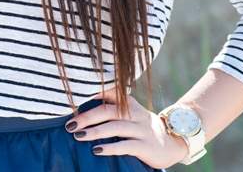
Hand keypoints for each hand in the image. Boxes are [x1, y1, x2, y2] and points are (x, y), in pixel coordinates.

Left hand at [64, 89, 189, 169]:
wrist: (172, 143)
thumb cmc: (141, 127)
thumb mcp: (129, 112)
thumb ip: (111, 107)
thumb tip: (80, 107)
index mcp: (128, 102)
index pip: (108, 92)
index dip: (91, 93)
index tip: (73, 98)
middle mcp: (135, 113)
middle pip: (108, 111)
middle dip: (87, 117)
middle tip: (70, 124)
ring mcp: (141, 129)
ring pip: (115, 127)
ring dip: (95, 132)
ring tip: (78, 136)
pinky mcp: (146, 145)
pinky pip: (125, 145)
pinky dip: (110, 147)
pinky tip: (96, 150)